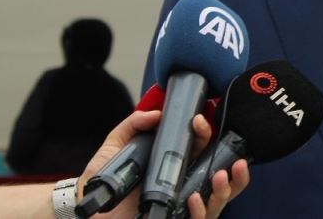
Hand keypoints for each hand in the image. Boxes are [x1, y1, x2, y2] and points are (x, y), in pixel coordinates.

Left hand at [80, 110, 248, 218]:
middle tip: (232, 159)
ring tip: (218, 177)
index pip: (202, 148)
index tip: (198, 122)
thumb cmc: (102, 181)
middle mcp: (183, 185)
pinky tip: (194, 198)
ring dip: (225, 188)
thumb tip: (156, 113)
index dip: (206, 134)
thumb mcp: (115, 147)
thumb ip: (133, 125)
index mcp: (174, 165)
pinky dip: (201, 209)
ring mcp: (181, 206)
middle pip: (221, 177)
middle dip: (235, 169)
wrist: (87, 210)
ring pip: (218, 201)